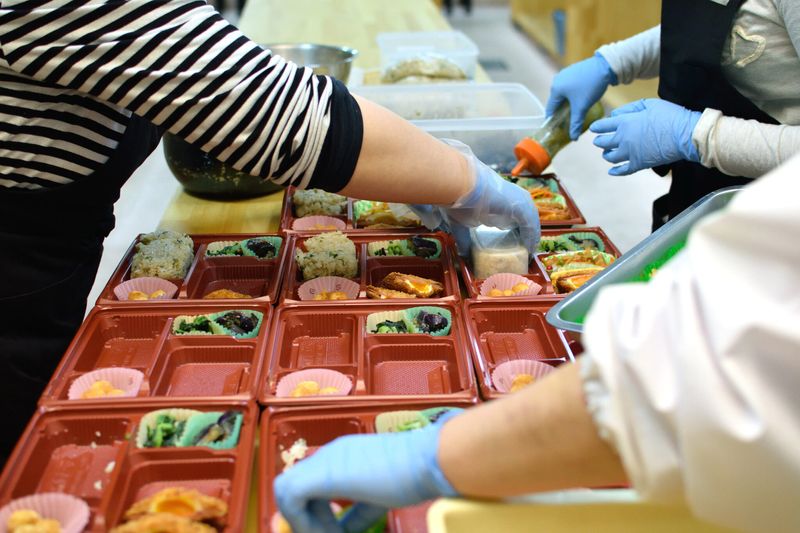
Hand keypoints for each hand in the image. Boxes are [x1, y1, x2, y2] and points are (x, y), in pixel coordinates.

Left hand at [274, 416, 457, 532]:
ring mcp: (324, 461)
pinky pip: (292, 498)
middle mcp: (328, 455)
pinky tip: (326, 532)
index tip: (332, 529)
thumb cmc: (411, 475)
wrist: (426, 459)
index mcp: (340, 457)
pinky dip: (301, 521)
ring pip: (285, 490)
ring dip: (301, 521)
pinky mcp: (324, 474)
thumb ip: (356, 515)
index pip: (308, 484)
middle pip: (291, 487)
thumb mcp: (377, 499)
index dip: (312, 514)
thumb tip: (343, 531)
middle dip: (302, 519)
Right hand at [409, 140, 539, 255]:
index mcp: (499, 197)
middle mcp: (511, 196)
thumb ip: (464, 238)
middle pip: (525, 217)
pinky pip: (531, 225)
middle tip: (523, 249)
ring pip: (530, 221)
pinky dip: (531, 238)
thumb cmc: (458, 199)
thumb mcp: (461, 222)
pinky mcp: (521, 205)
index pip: (512, 213)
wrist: (460, 184)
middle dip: (525, 233)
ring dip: (530, 237)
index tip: (513, 241)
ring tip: (529, 251)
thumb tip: (463, 255)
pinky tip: (530, 249)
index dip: (513, 227)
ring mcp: (518, 199)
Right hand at [546, 53, 617, 139]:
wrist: (605, 66)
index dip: (553, 121)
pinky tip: (580, 100)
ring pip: (563, 94)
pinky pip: (569, 87)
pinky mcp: (573, 71)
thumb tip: (573, 138)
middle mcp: (557, 80)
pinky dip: (572, 95)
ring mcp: (564, 74)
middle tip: (567, 123)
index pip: (550, 109)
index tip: (557, 129)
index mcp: (555, 89)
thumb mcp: (582, 107)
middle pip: (556, 102)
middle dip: (561, 113)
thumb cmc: (590, 86)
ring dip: (567, 104)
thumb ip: (575, 123)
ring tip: (575, 112)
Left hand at [590, 98, 701, 175]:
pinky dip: (615, 171)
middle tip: (600, 141)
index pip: (602, 126)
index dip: (596, 127)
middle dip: (600, 141)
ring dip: (607, 154)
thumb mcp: (649, 104)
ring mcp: (630, 153)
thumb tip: (614, 115)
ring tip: (608, 153)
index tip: (594, 128)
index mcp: (625, 122)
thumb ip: (629, 109)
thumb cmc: (669, 115)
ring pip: (610, 157)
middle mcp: (623, 139)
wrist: (684, 134)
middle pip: (603, 142)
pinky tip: (611, 171)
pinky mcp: (638, 164)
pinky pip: (622, 170)